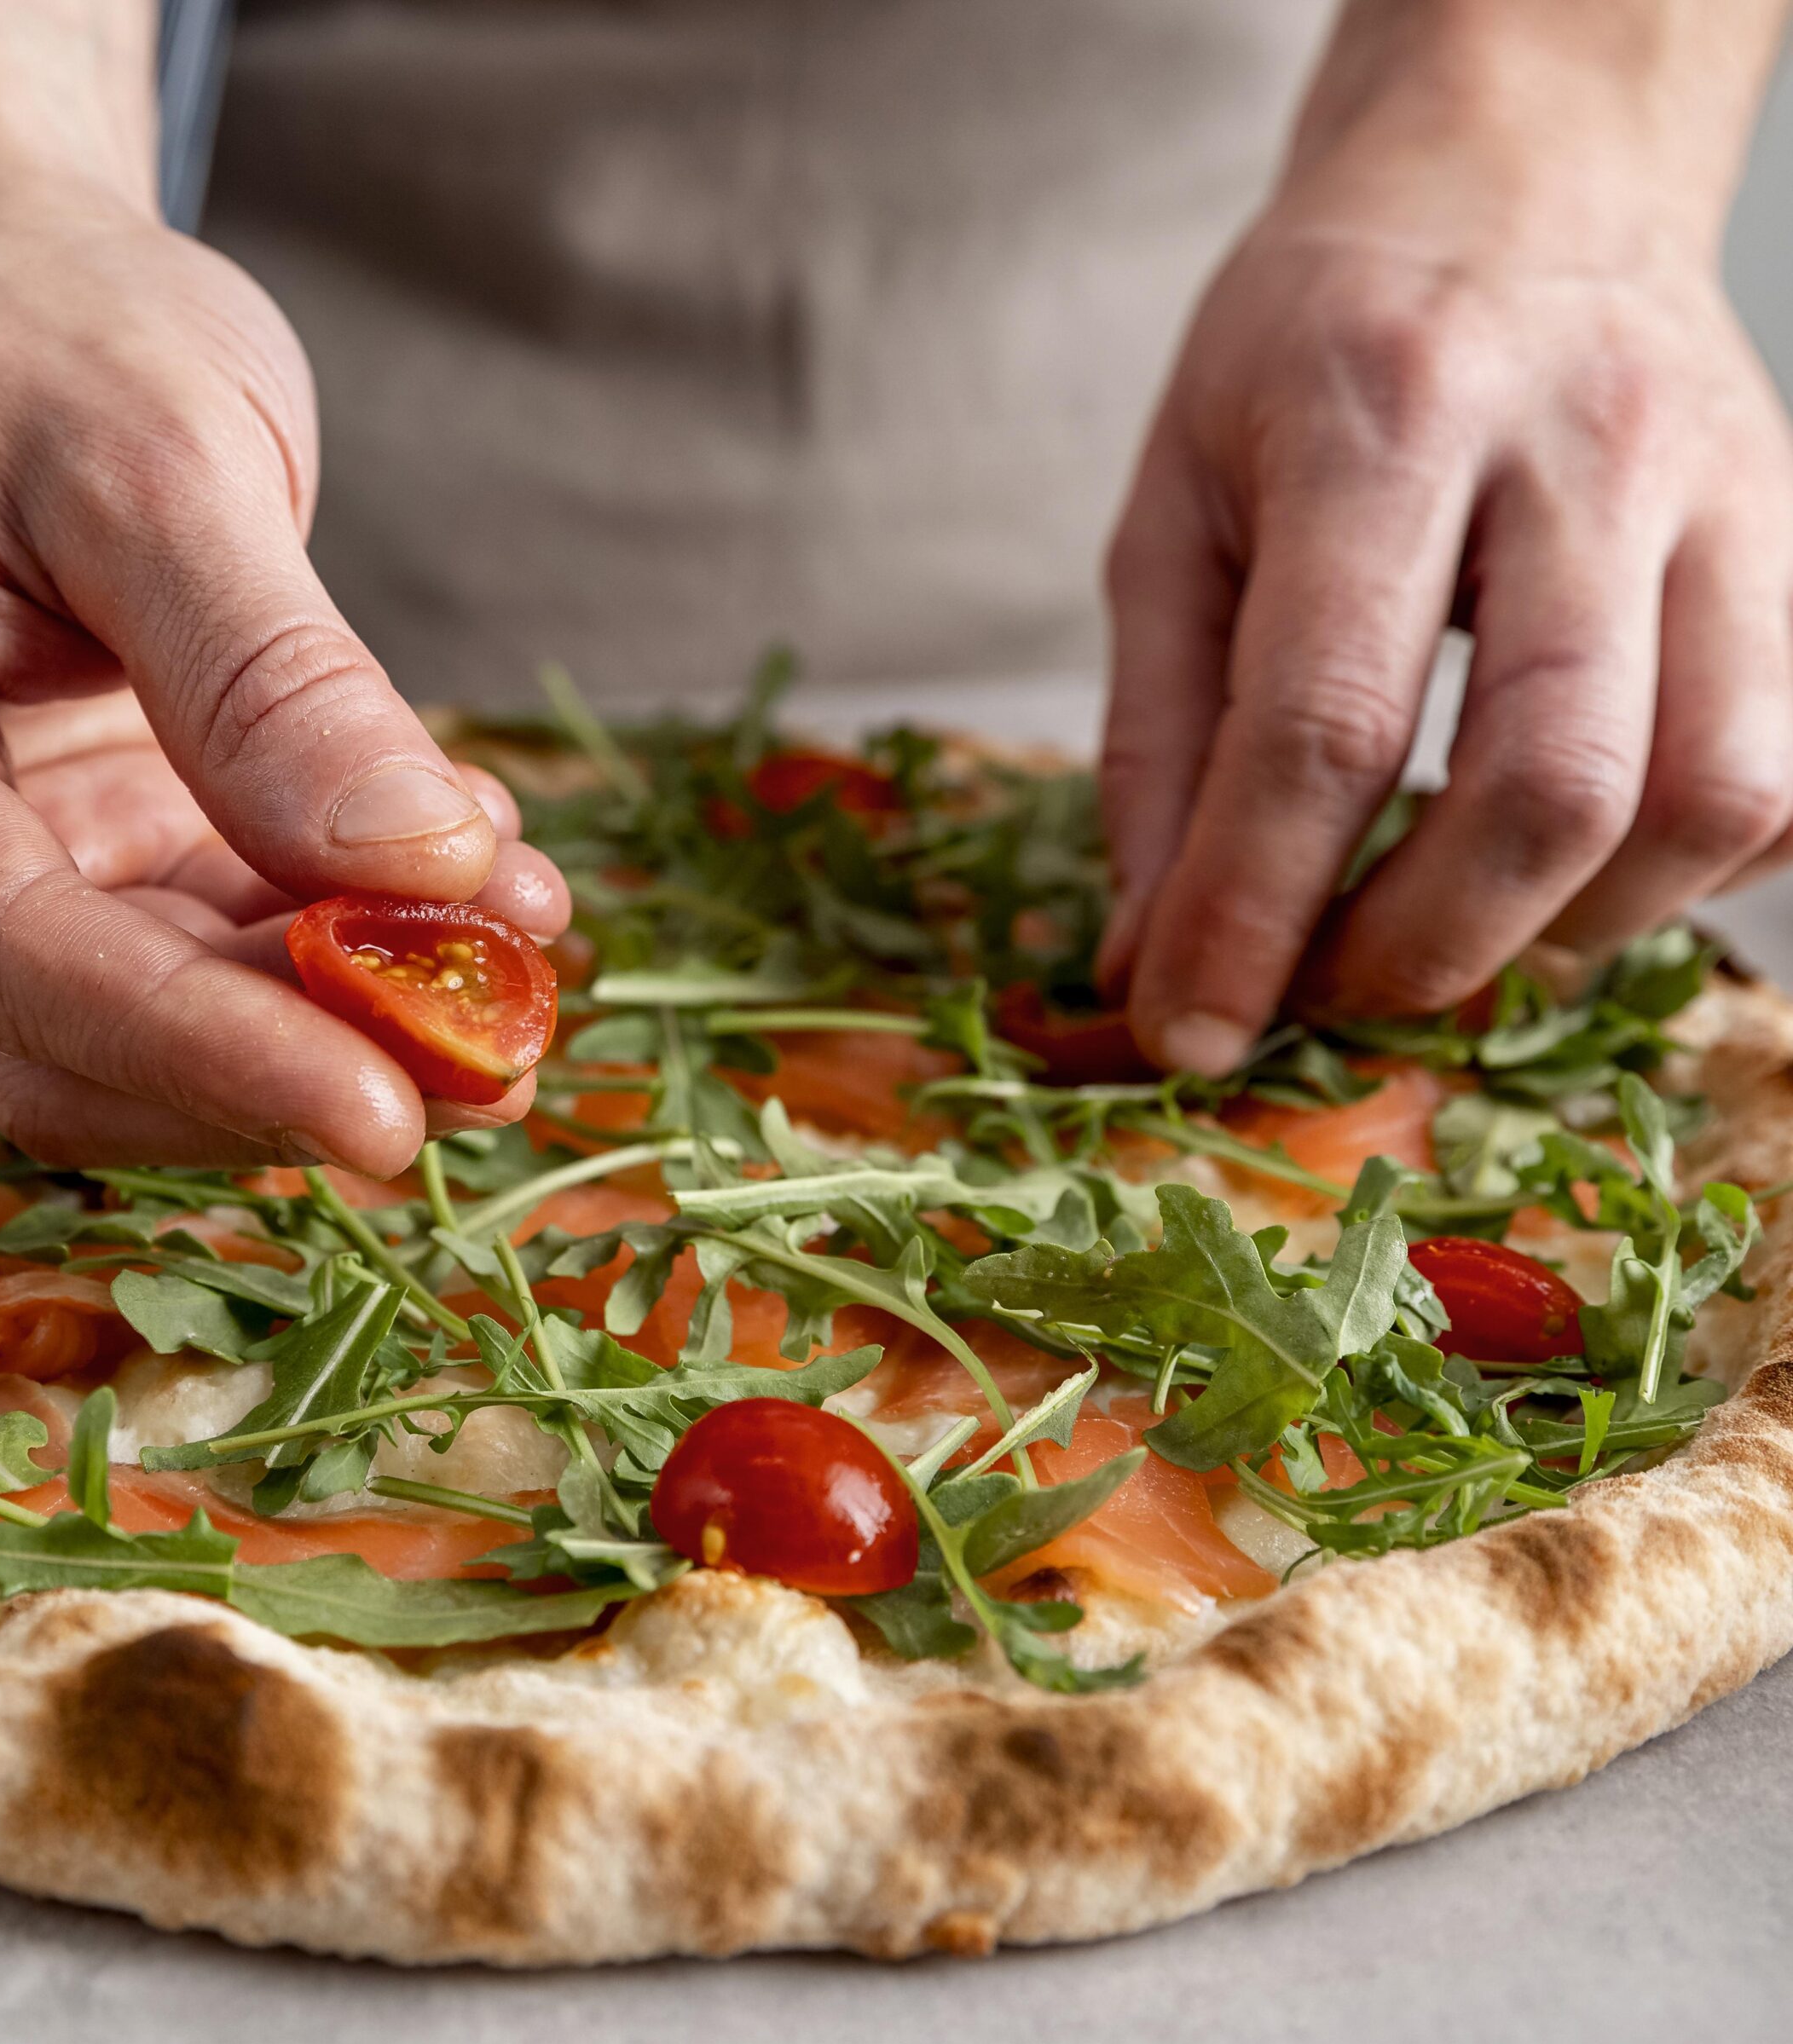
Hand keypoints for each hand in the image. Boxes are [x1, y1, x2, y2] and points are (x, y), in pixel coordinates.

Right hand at [0, 182, 566, 1174]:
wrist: (0, 286)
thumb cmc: (39, 331)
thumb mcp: (164, 458)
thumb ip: (271, 677)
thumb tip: (406, 866)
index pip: (6, 966)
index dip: (206, 1057)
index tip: (386, 1116)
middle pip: (67, 1050)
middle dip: (288, 1073)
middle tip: (500, 1065)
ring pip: (154, 1038)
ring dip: (344, 1028)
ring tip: (521, 963)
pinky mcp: (69, 871)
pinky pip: (209, 967)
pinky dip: (343, 956)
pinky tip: (474, 893)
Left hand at [1098, 0, 1792, 1072]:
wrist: (1516, 171)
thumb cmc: (1311, 353)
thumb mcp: (1173, 514)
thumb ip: (1156, 746)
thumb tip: (1148, 965)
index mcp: (1380, 421)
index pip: (1326, 726)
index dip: (1251, 918)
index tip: (1186, 1038)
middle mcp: (1582, 450)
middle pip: (1548, 785)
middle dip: (1421, 950)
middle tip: (1327, 991)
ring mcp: (1725, 493)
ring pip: (1711, 794)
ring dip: (1563, 930)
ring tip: (1449, 929)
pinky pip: (1785, 775)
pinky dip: (1673, 877)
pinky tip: (1563, 865)